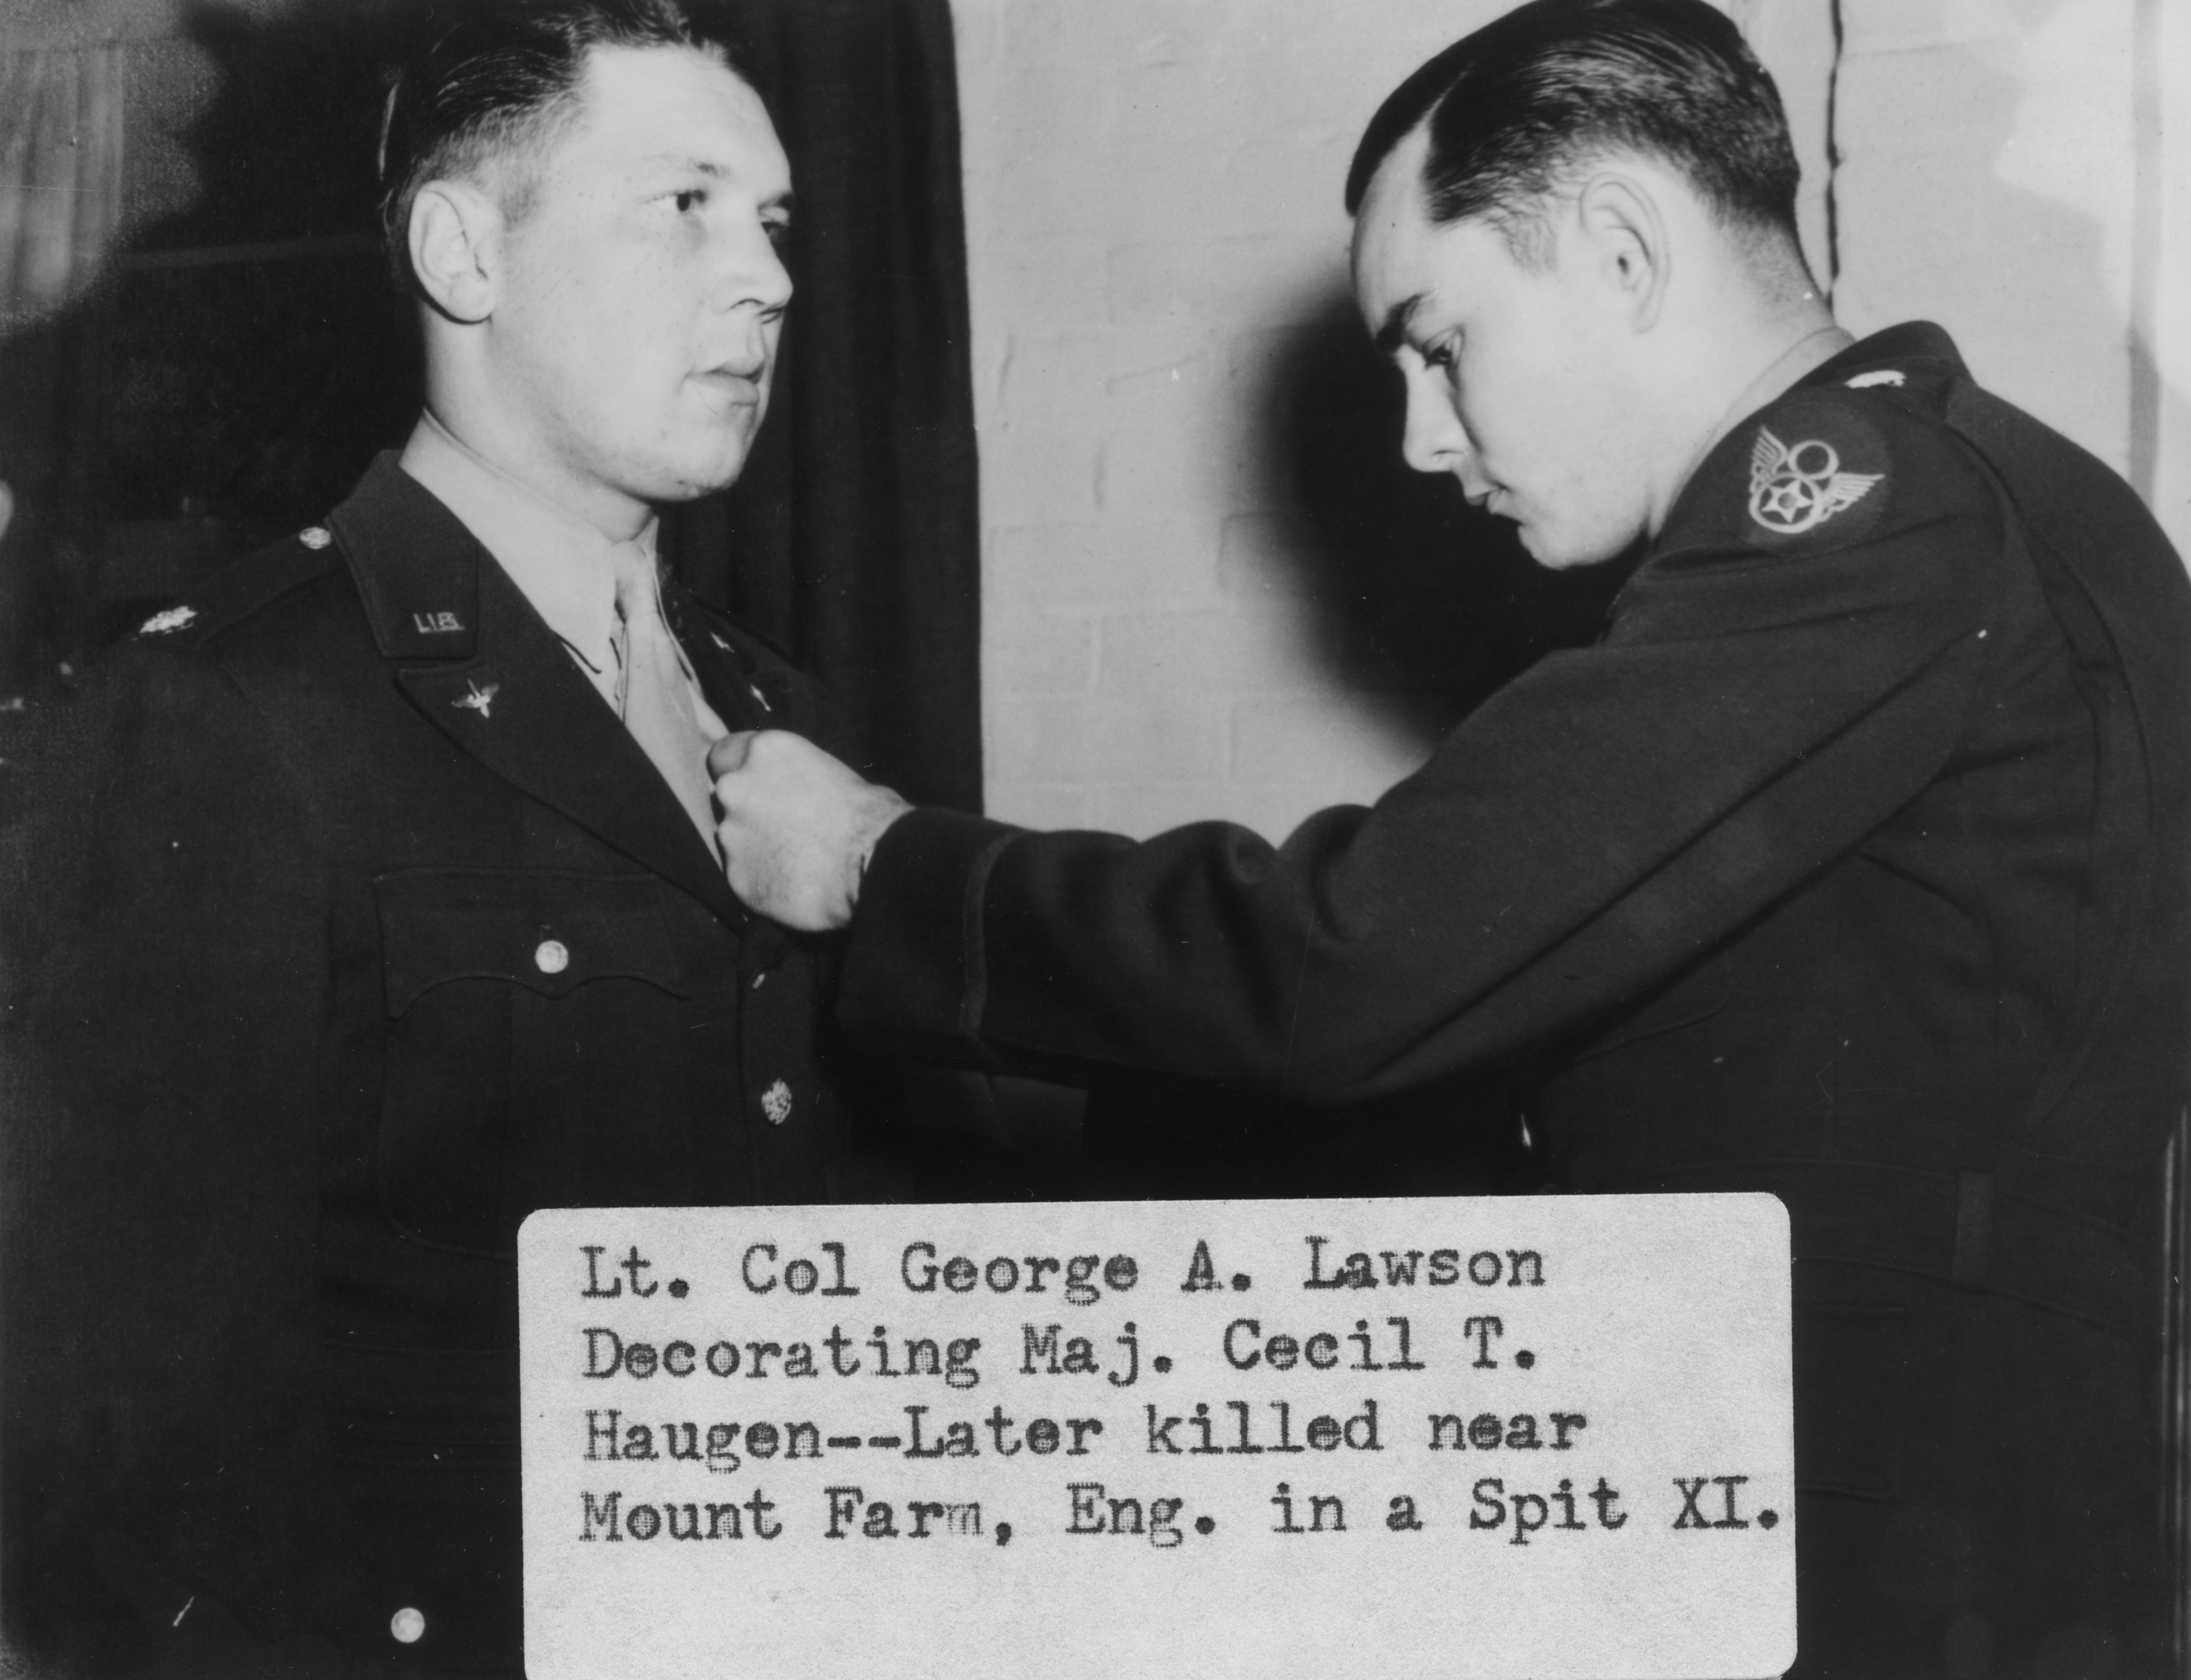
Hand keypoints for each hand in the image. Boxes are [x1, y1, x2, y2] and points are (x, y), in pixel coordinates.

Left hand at [709, 731, 910, 930]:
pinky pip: (744, 877)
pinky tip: (794, 885)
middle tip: (784, 828)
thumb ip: (796, 777)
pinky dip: (763, 881)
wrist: (874, 866)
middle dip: (749, 810)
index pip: (724, 755)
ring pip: (734, 840)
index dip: (740, 772)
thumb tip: (797, 791)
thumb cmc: (868, 814)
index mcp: (764, 751)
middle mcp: (736, 787)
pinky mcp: (736, 877)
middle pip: (728, 798)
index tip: (759, 787)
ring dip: (756, 848)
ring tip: (795, 861)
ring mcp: (731, 835)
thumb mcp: (832, 772)